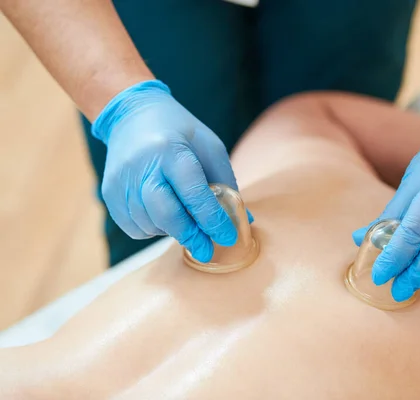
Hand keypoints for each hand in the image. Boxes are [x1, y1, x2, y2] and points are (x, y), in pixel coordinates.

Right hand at [92, 80, 244, 261]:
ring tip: (185, 223)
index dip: (212, 219)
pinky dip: (152, 230)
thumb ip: (226, 184)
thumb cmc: (181, 133)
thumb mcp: (210, 147)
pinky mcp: (109, 192)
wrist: (132, 114)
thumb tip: (242, 220)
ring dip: (172, 232)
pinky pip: (133, 226)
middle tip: (206, 250)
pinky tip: (164, 218)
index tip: (228, 237)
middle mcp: (142, 166)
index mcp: (172, 150)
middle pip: (166, 213)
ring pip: (149, 223)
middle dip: (189, 235)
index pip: (193, 193)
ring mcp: (121, 180)